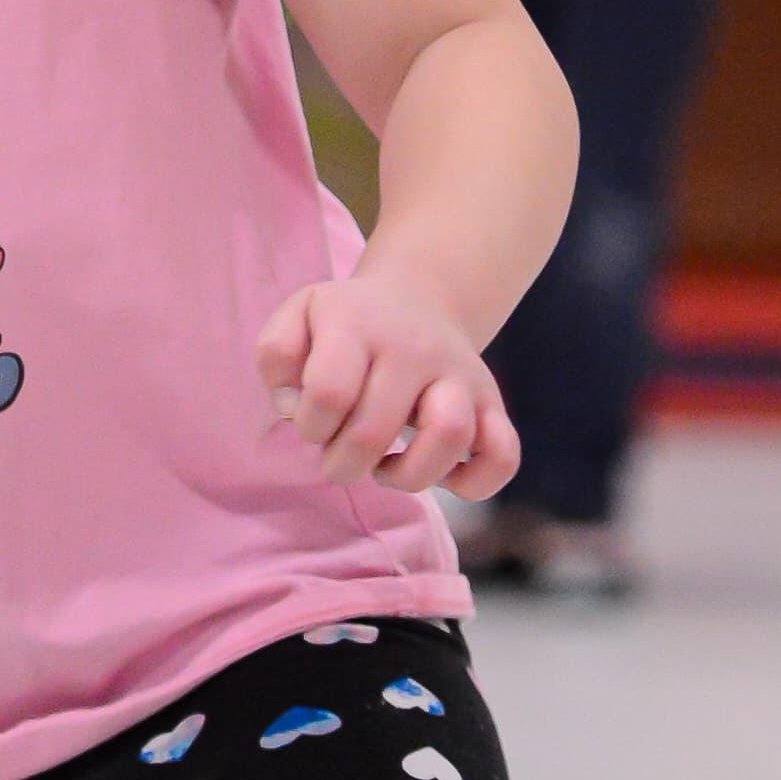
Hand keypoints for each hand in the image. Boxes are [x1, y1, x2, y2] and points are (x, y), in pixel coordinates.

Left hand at [257, 265, 518, 499]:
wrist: (417, 297)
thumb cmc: (346, 323)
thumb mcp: (298, 316)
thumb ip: (277, 355)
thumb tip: (293, 407)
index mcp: (358, 323)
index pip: (329, 392)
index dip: (310, 425)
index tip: (312, 423)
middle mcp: (414, 346)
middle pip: (376, 429)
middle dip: (343, 465)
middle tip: (339, 458)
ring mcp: (460, 375)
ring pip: (450, 437)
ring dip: (407, 476)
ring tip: (386, 467)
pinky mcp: (493, 403)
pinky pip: (503, 456)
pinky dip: (473, 482)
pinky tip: (439, 474)